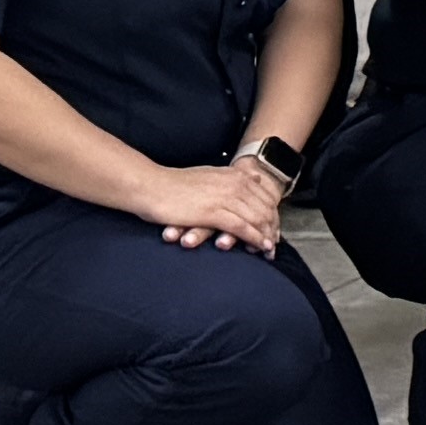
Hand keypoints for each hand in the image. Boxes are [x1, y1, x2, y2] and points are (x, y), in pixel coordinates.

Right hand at [152, 154, 291, 253]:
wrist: (150, 186)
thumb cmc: (173, 184)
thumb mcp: (208, 174)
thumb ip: (230, 178)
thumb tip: (252, 178)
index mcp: (233, 175)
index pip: (263, 196)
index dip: (271, 213)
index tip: (274, 227)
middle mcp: (234, 183)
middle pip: (264, 207)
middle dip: (272, 227)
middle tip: (275, 243)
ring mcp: (225, 197)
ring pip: (256, 218)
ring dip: (266, 235)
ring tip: (270, 249)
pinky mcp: (214, 212)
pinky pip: (241, 227)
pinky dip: (254, 238)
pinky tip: (259, 247)